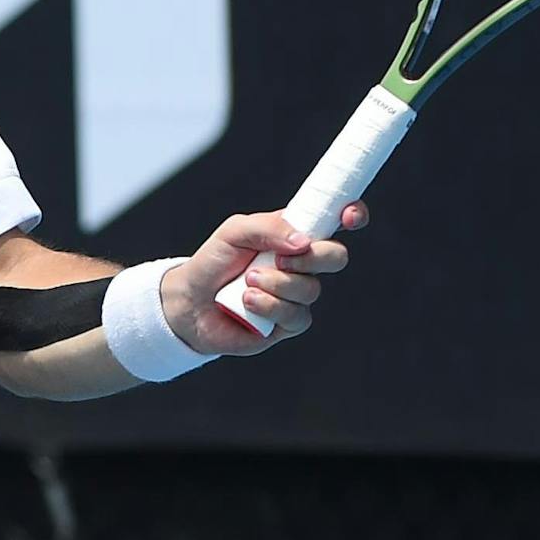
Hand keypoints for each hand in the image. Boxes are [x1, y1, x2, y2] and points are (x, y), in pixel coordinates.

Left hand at [163, 200, 369, 355]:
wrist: (188, 302)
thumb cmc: (213, 262)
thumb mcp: (234, 231)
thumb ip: (268, 226)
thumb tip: (304, 241)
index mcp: (294, 234)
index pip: (335, 221)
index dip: (352, 215)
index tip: (348, 216)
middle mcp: (301, 264)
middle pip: (336, 257)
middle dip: (314, 257)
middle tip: (281, 258)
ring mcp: (296, 294)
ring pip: (312, 289)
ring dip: (278, 284)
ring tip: (247, 281)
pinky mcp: (287, 323)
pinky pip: (297, 315)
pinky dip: (270, 305)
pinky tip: (247, 302)